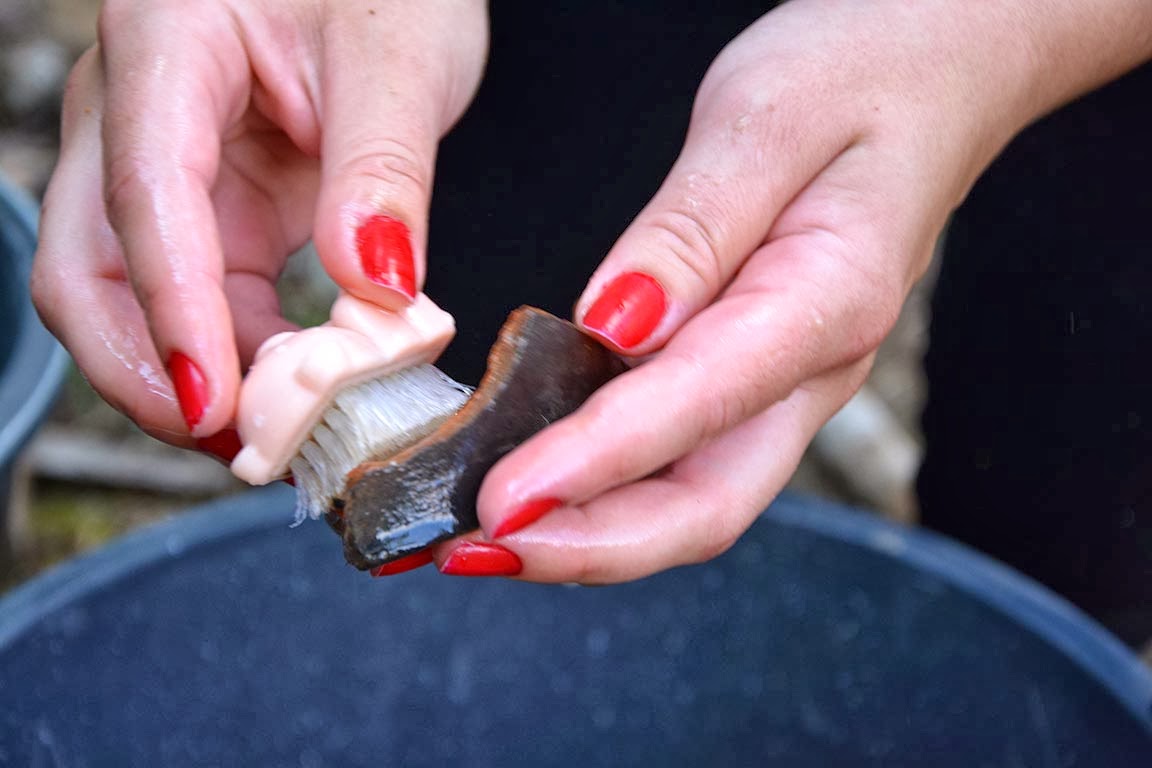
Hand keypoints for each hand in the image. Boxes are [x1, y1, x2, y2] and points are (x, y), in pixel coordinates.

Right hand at [31, 0, 486, 446]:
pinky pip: (206, 294)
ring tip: (283, 433)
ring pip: (140, 295)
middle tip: (239, 444)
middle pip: (91, 265)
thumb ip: (383, 169)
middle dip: (150, 369)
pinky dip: (243, 351)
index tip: (216, 402)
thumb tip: (375, 289)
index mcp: (168, 42)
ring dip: (201, 373)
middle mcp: (139, 107)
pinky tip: (296, 387)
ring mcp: (169, 161)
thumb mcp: (400, 56)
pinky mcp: (213, 203)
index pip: (146, 195)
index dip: (174, 313)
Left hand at [448, 0, 1151, 581]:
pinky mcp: (753, 374)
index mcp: (825, 302)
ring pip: (689, 497)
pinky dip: (604, 487)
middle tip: (473, 551)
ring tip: (481, 538)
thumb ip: (691, 230)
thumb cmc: (862, 74)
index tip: (503, 501)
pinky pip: (680, 456)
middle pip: (704, 505)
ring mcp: (785, 382)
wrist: (937, 73)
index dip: (593, 464)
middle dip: (586, 546)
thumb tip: (612, 325)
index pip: (697, 407)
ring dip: (586, 532)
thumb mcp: (765, 121)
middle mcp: (811, 370)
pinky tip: (538, 481)